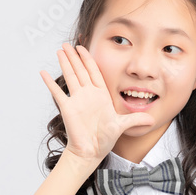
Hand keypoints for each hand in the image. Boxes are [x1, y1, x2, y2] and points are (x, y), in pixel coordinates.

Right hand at [39, 43, 154, 162]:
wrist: (91, 151)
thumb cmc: (105, 139)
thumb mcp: (122, 125)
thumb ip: (135, 120)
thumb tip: (152, 120)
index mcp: (100, 95)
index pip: (94, 72)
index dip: (88, 59)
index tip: (82, 47)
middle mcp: (87, 95)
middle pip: (80, 70)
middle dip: (74, 57)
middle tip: (67, 43)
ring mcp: (77, 100)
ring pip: (70, 76)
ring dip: (65, 63)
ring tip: (59, 50)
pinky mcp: (68, 108)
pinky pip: (58, 93)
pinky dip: (50, 83)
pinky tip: (43, 73)